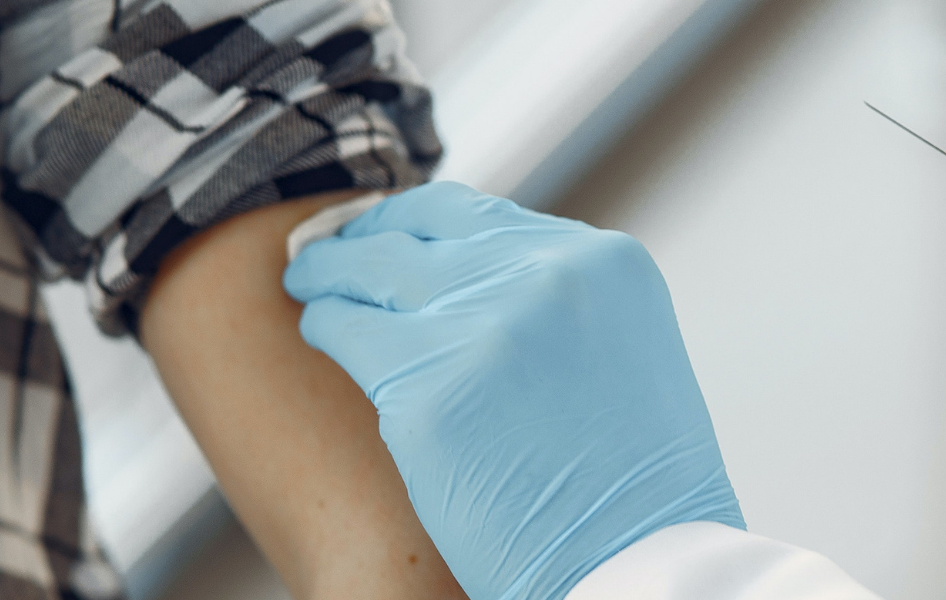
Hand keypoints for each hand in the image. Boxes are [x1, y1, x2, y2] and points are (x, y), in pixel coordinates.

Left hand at [284, 182, 743, 599]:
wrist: (636, 568)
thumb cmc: (631, 491)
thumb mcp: (623, 356)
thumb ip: (558, 304)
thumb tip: (469, 274)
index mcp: (605, 264)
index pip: (477, 214)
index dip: (417, 222)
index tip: (386, 234)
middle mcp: (548, 277)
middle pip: (417, 233)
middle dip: (365, 240)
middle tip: (327, 253)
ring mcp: (484, 329)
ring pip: (371, 272)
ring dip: (331, 275)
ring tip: (309, 284)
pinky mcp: (427, 390)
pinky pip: (345, 330)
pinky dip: (324, 326)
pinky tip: (319, 332)